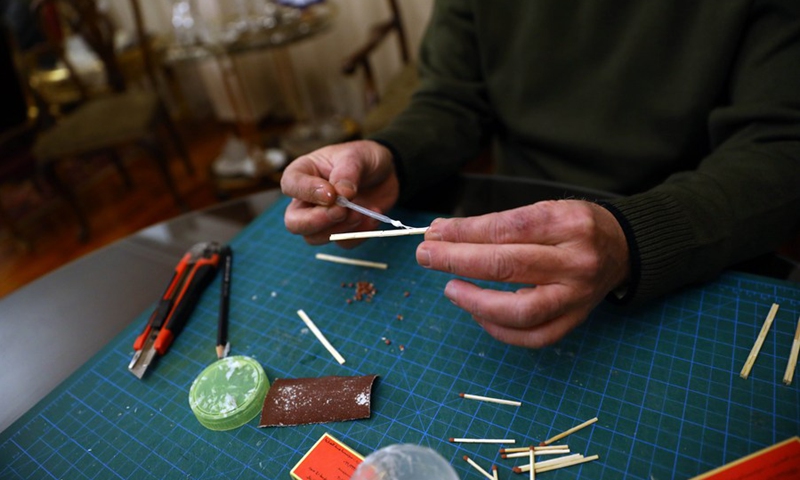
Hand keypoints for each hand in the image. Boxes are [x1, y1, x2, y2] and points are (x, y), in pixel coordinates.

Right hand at [281, 140, 399, 245]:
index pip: (290, 185)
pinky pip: (341, 243)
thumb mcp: (357, 156)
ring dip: (339, 230)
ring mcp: (321, 218)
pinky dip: (358, 235)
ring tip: (361, 213)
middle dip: (316, 221)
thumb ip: (347, 173)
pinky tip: (372, 218)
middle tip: (341, 211)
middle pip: (294, 222)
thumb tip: (342, 194)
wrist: (386, 173)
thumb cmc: (363, 158)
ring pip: (314, 238)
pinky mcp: (340, 231)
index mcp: (303, 173)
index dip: (307, 192)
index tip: (331, 194)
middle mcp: (306, 199)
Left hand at [416, 200, 629, 347]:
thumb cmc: (572, 227)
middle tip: (426, 256)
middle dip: (458, 260)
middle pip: (508, 265)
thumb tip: (442, 234)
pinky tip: (476, 313)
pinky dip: (498, 329)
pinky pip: (532, 336)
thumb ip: (495, 224)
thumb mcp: (543, 210)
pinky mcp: (576, 321)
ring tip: (450, 288)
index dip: (464, 232)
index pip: (507, 228)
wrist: (622, 249)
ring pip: (520, 310)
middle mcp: (577, 260)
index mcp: (569, 223)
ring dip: (476, 301)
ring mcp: (578, 296)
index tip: (434, 233)